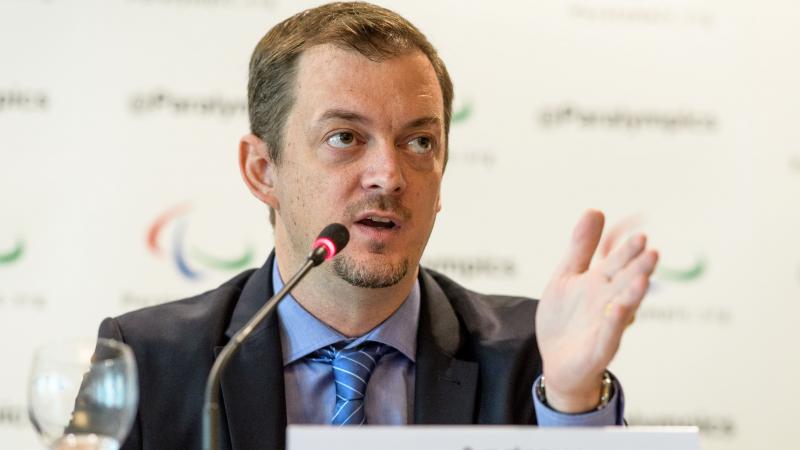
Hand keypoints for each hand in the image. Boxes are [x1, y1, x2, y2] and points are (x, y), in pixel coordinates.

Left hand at [535, 210, 657, 412]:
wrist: (557, 361)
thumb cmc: (566, 318)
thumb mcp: (567, 276)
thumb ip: (581, 247)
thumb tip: (594, 210)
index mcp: (601, 284)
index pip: (618, 264)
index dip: (628, 251)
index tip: (641, 236)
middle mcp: (609, 303)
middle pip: (626, 283)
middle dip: (638, 268)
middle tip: (652, 252)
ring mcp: (606, 326)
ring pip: (623, 307)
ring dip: (634, 294)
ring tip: (643, 278)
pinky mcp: (599, 349)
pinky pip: (609, 335)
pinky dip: (614, 323)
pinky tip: (618, 308)